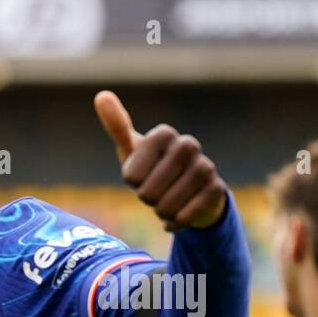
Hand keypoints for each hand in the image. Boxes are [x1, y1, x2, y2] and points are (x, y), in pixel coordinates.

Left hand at [95, 90, 227, 231]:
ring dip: (161, 210)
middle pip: (149, 190)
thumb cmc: (152, 168)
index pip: (133, 173)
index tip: (139, 176)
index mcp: (164, 134)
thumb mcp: (131, 150)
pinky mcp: (216, 189)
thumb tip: (101, 95)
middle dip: (146, 198)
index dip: (133, 181)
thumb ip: (117, 126)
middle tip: (153, 192)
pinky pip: (188, 214)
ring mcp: (205, 167)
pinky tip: (175, 218)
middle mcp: (188, 145)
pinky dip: (177, 221)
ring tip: (164, 204)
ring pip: (169, 203)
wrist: (186, 192)